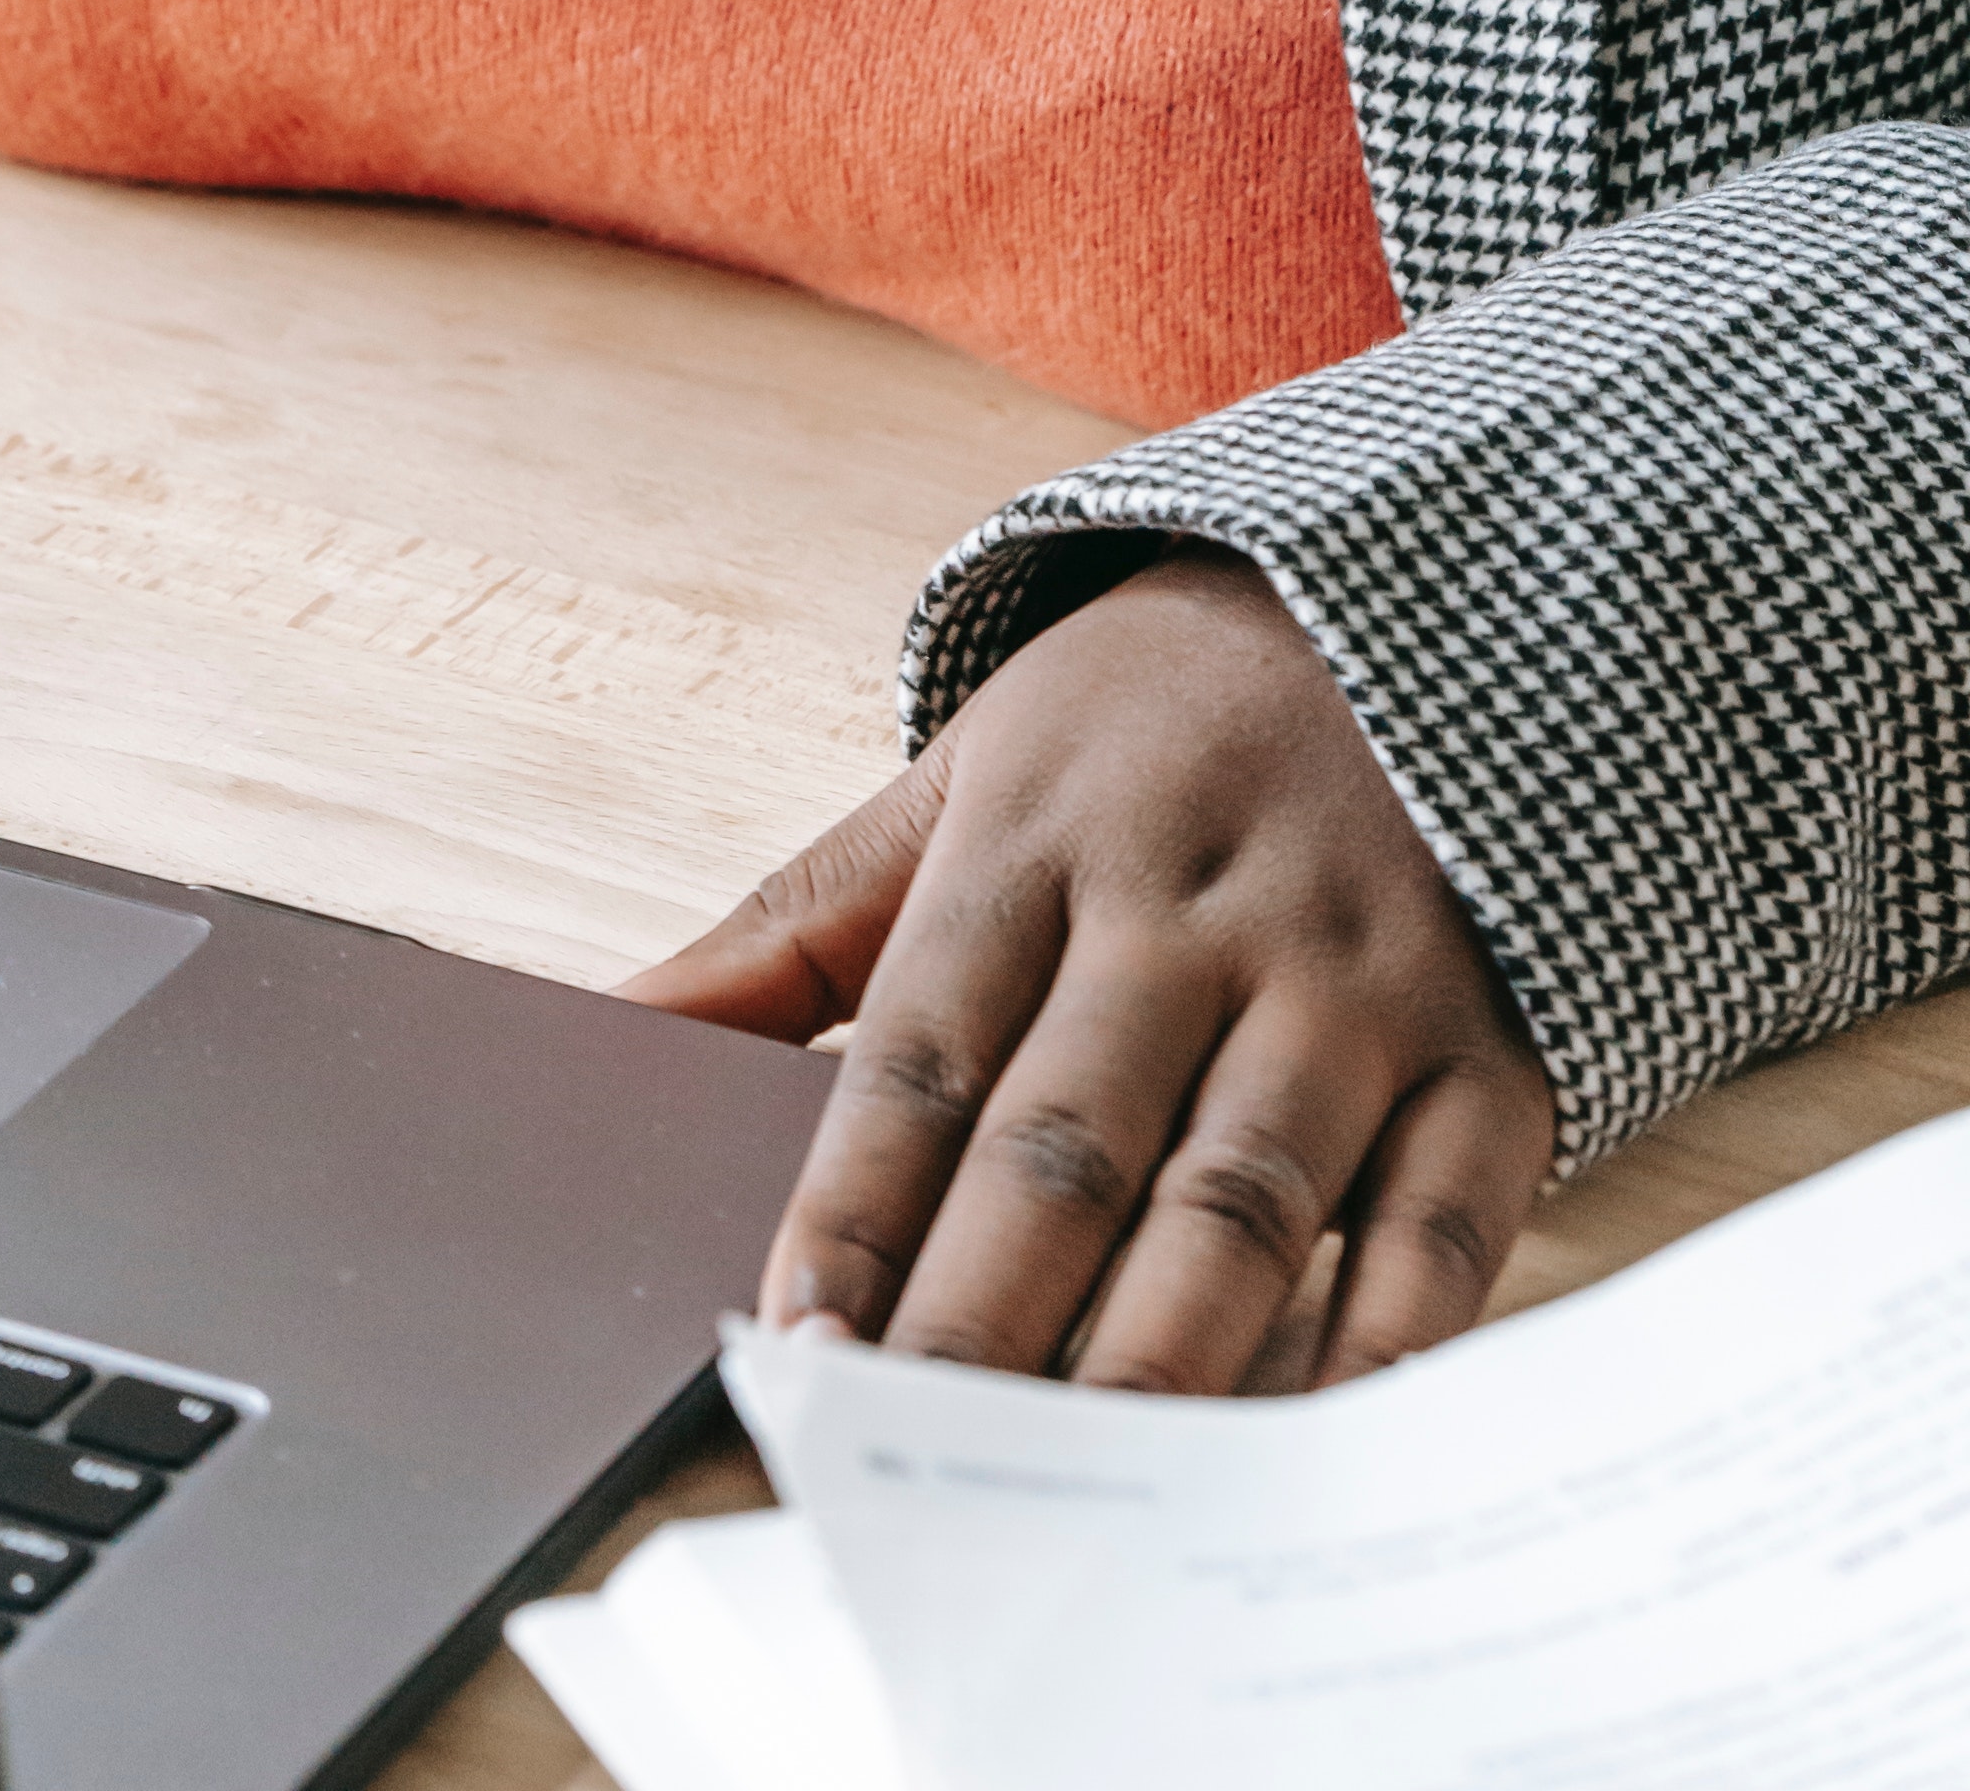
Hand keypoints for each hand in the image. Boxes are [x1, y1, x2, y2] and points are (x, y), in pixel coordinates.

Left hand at [625, 552, 1554, 1393]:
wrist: (1393, 604)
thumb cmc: (1131, 731)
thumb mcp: (949, 783)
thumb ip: (786, 932)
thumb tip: (607, 1024)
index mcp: (1038, 840)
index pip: (922, 1054)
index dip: (853, 1211)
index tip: (792, 1348)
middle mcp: (1194, 913)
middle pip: (1070, 1146)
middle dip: (981, 1318)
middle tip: (911, 1460)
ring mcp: (1352, 984)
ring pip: (1241, 1200)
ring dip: (1155, 1357)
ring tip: (1074, 1492)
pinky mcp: (1489, 1052)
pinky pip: (1439, 1227)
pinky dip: (1371, 1348)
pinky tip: (1295, 1444)